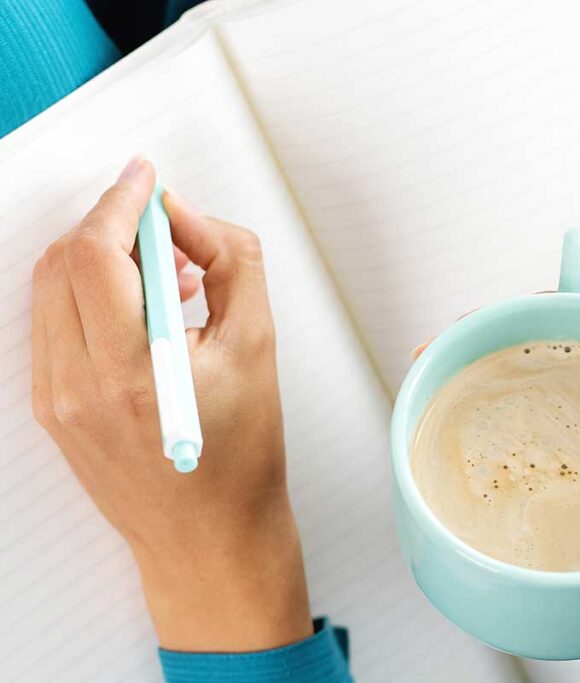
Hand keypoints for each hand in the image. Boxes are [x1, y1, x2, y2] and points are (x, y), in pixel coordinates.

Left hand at [31, 158, 311, 650]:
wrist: (210, 537)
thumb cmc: (241, 457)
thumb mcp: (259, 347)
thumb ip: (231, 263)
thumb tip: (188, 218)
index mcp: (129, 371)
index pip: (99, 254)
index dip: (122, 201)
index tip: (146, 178)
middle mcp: (75, 386)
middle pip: (66, 263)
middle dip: (114, 226)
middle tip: (168, 230)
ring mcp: (55, 400)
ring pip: (53, 289)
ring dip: (102, 260)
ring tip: (165, 276)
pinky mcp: (52, 410)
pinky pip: (56, 325)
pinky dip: (91, 297)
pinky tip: (142, 309)